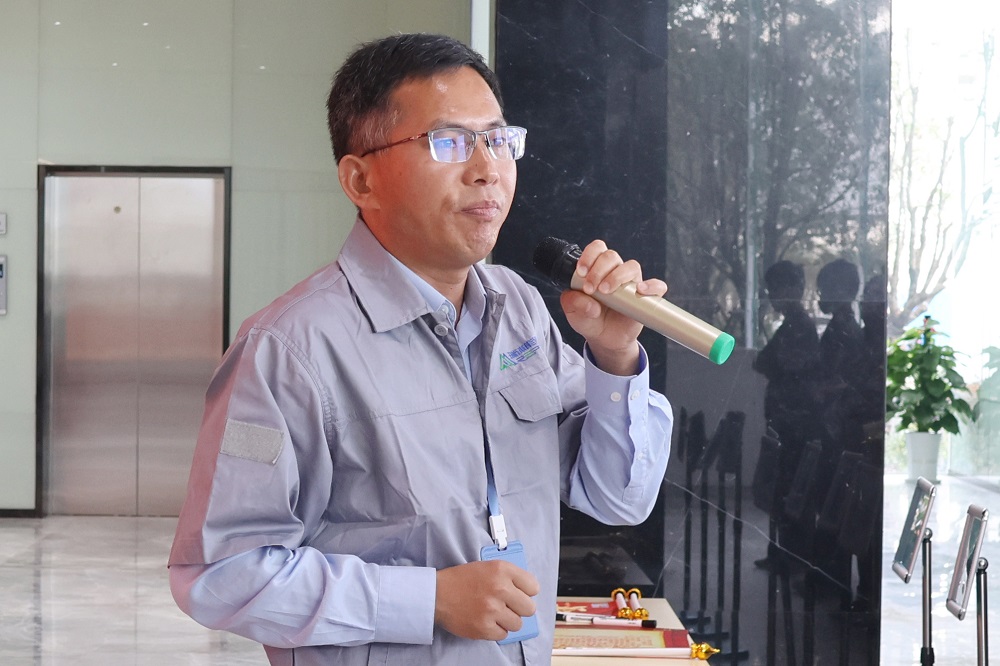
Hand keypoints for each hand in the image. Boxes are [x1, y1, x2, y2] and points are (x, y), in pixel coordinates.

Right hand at [435, 560, 538, 640]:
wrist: (437, 594)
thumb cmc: (461, 580)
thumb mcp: (488, 567)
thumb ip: (509, 576)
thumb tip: (527, 592)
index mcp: (502, 570)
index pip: (533, 587)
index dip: (526, 592)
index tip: (518, 594)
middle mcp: (500, 588)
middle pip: (529, 608)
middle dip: (519, 608)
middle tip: (506, 606)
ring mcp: (492, 609)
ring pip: (517, 623)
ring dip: (507, 620)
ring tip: (493, 613)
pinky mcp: (484, 627)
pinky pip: (503, 634)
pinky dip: (495, 630)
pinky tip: (485, 620)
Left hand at [560, 240, 667, 374]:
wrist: (603, 339)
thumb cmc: (588, 319)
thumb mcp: (572, 312)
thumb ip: (572, 303)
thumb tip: (588, 301)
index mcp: (597, 268)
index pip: (597, 249)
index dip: (589, 256)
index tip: (581, 272)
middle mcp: (615, 271)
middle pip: (611, 256)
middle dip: (598, 270)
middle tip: (590, 288)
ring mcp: (632, 283)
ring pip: (631, 266)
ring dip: (617, 276)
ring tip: (605, 291)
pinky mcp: (646, 297)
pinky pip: (657, 286)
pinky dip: (651, 286)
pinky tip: (640, 291)